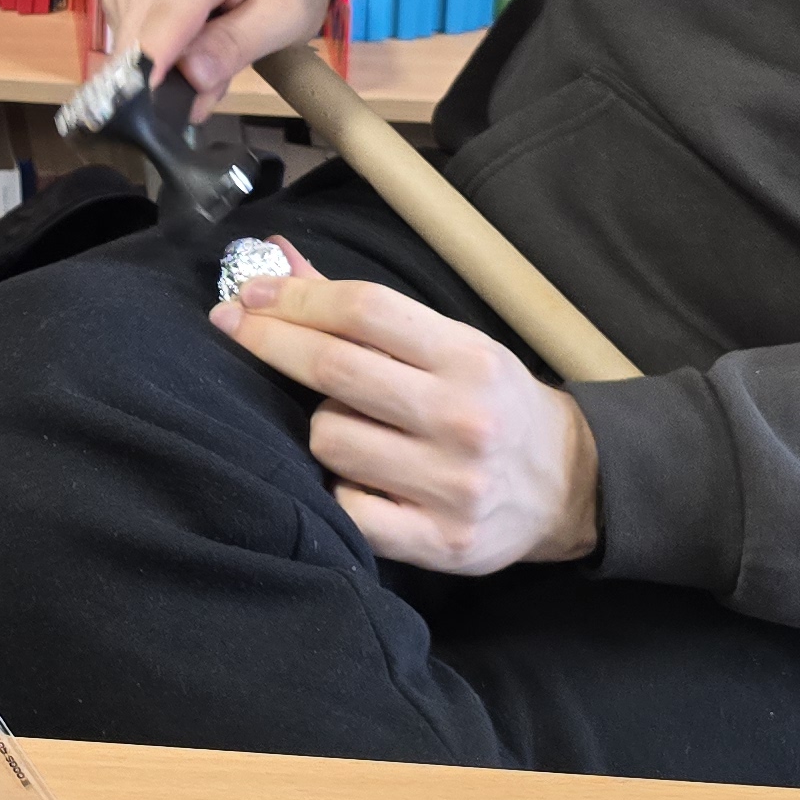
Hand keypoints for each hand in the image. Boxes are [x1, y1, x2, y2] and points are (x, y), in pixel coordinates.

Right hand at [100, 0, 333, 105]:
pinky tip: (187, 46)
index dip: (153, 72)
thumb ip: (239, 44)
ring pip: (129, 47)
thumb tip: (190, 75)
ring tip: (211, 61)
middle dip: (170, 79)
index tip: (152, 114)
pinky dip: (157, 55)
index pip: (162, 24)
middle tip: (214, 89)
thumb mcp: (287, 15)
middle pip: (139, 41)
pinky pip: (129, 40)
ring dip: (166, 70)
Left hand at [216, 271, 598, 575]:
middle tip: (231, 324)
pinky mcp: (439, 543)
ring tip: (351, 426)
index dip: (294, 297)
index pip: (364, 311)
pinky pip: (346, 507)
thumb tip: (276, 256)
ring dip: (321, 425)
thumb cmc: (490, 401)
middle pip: (335, 369)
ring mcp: (452, 485)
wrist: (569, 486)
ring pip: (330, 438)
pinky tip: (358, 479)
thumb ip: (364, 308)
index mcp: (468, 358)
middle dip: (270, 341)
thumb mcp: (447, 343)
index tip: (247, 294)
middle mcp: (463, 419)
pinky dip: (338, 488)